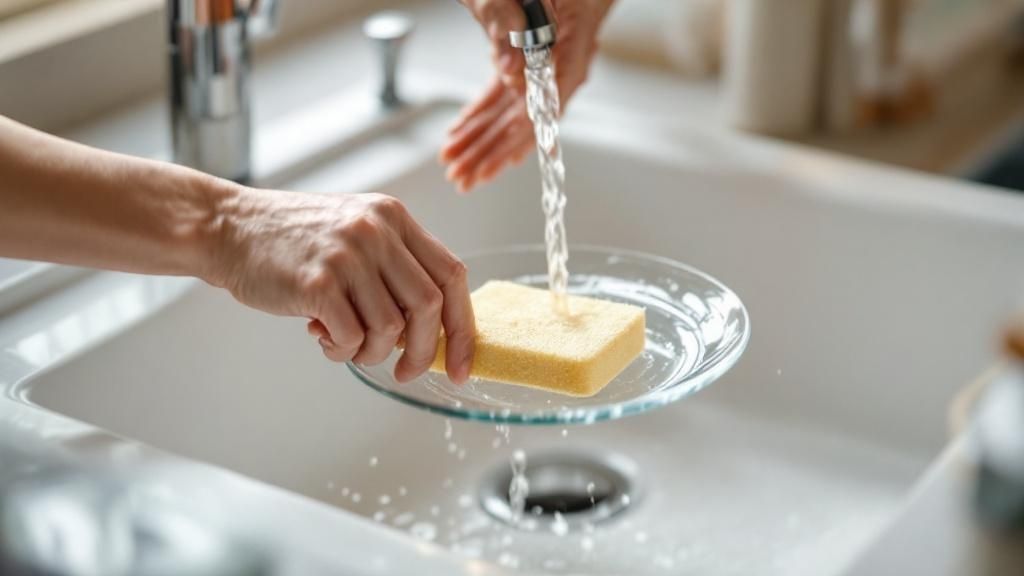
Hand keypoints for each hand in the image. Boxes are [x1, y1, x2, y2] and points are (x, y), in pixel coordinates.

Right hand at [211, 189, 474, 383]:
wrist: (229, 227)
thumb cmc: (293, 240)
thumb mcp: (356, 232)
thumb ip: (395, 269)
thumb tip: (432, 330)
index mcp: (394, 218)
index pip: (451, 275)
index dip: (463, 326)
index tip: (462, 363)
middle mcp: (377, 231)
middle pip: (430, 306)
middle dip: (425, 351)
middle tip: (407, 372)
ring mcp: (348, 255)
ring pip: (391, 328)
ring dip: (373, 352)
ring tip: (346, 343)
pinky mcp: (318, 282)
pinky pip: (352, 337)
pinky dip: (342, 350)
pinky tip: (323, 336)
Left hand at [442, 0, 612, 191]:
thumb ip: (513, 24)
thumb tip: (510, 73)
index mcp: (567, 57)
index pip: (542, 110)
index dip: (518, 139)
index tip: (497, 163)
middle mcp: (558, 70)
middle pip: (523, 122)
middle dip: (491, 153)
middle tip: (464, 179)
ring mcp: (541, 70)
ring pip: (508, 115)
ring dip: (480, 142)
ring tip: (454, 167)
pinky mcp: (523, 65)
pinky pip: (501, 99)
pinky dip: (479, 117)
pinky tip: (459, 135)